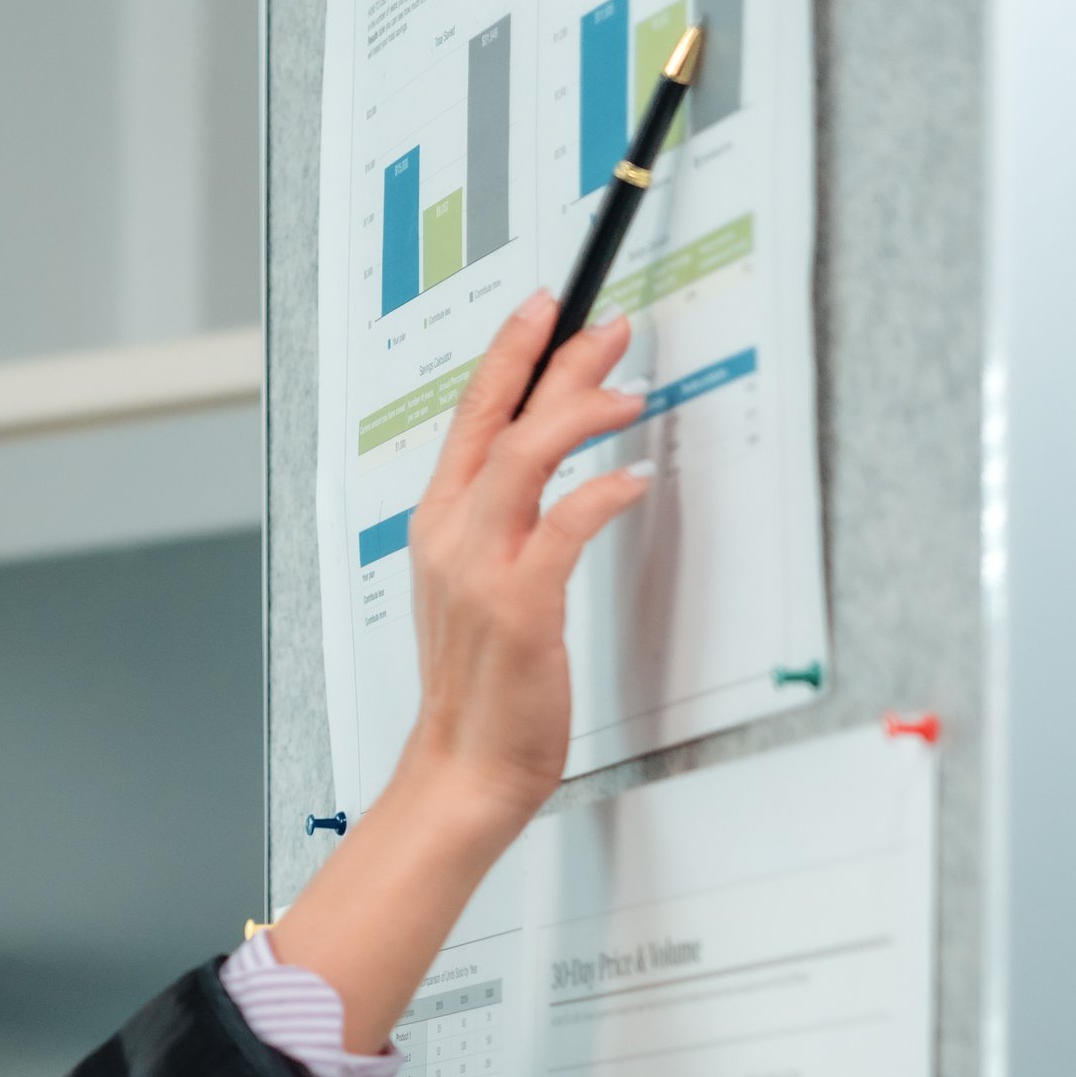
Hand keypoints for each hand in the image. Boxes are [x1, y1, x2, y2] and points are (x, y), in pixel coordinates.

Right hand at [401, 291, 650, 830]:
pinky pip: (565, 526)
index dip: (508, 353)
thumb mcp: (480, 591)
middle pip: (502, 419)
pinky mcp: (521, 605)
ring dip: (581, 412)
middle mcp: (453, 536)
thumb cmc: (480, 690)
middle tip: (608, 327)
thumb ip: (507, 532)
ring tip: (628, 392)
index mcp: (439, 526)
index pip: (471, 417)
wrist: (463, 768)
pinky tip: (636, 479)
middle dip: (556, 360)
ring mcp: (481, 568)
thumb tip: (556, 483)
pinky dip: (604, 492)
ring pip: (526, 456)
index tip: (544, 308)